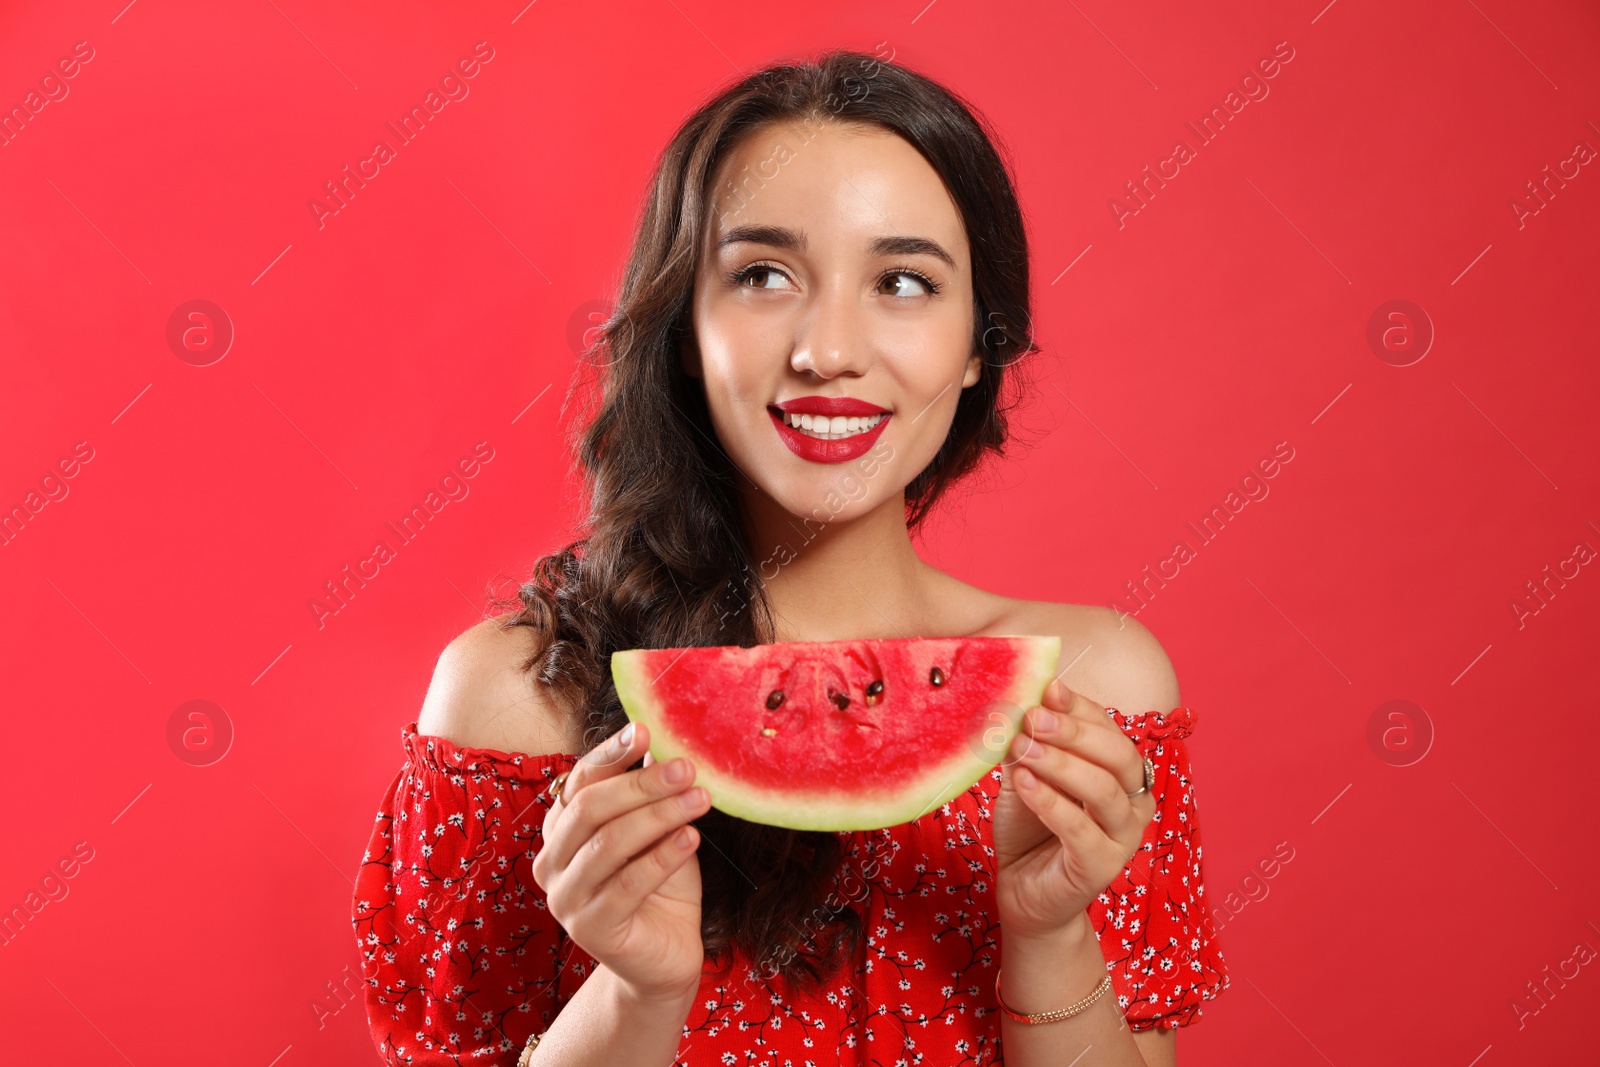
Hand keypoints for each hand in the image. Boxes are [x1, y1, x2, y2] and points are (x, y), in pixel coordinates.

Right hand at [530, 720, 709, 1002]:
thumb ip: (648, 790)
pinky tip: (691, 838)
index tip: (645, 730)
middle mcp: (550, 862)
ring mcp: (565, 899)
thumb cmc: (660, 884)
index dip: (610, 754)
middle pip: (591, 809)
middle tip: (687, 768)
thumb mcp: (655, 829)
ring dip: (658, 816)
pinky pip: (626, 884)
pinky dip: (662, 857)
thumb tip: (660, 736)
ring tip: (700, 799)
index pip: (579, 781)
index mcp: (560, 830)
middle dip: (642, 784)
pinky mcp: (589, 930)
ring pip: (608, 844)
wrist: (666, 954)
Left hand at [992, 679, 1156, 943]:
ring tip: (1022, 747)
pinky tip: (1023, 782)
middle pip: (1118, 757)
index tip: (1047, 688)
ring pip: (1105, 790)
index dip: (1080, 708)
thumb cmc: (1029, 828)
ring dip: (1061, 764)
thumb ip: (1030, 744)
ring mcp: (1122, 838)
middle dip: (1074, 732)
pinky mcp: (1102, 867)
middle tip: (1033, 717)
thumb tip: (1020, 701)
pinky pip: (1081, 829)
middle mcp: (1132, 802)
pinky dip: (1051, 802)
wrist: (1024, 892)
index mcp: (1120, 774)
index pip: (1109, 730)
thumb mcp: (1027, 776)